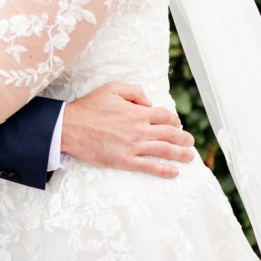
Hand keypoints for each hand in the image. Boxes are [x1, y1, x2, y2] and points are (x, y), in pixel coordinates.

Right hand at [61, 82, 193, 178]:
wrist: (70, 127)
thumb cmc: (89, 107)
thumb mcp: (112, 88)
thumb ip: (134, 91)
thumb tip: (149, 101)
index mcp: (137, 112)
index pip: (165, 116)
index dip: (174, 119)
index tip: (177, 123)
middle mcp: (139, 129)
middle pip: (170, 134)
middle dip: (184, 138)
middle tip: (190, 142)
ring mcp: (133, 147)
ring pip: (164, 151)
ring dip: (181, 154)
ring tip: (189, 156)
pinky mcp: (125, 161)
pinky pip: (150, 167)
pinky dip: (165, 170)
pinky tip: (174, 172)